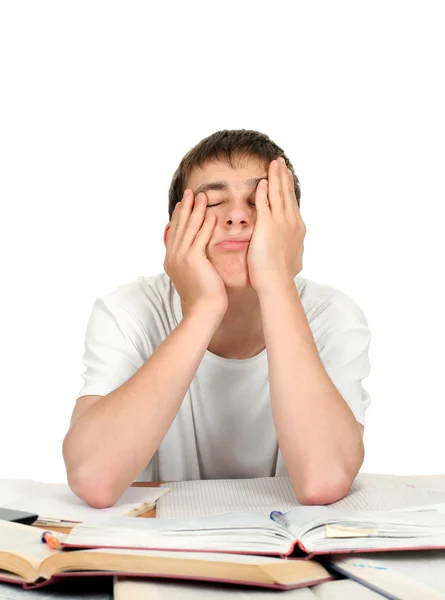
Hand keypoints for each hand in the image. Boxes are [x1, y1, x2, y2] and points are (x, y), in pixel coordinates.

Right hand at [164, 189, 227, 318]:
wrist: (202, 310)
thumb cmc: (202, 297)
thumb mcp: (192, 276)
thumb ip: (191, 263)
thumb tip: (196, 255)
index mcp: (171, 260)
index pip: (174, 233)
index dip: (178, 217)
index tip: (182, 204)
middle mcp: (173, 257)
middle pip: (179, 227)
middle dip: (185, 208)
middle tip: (190, 192)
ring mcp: (181, 258)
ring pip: (189, 229)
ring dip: (196, 211)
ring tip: (202, 196)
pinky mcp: (193, 259)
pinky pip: (200, 237)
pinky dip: (205, 224)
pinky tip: (211, 214)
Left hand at [247, 157, 305, 293]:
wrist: (277, 282)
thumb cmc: (281, 276)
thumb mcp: (292, 258)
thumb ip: (291, 249)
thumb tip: (295, 252)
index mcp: (297, 228)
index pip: (291, 202)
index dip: (288, 188)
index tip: (286, 176)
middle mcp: (292, 222)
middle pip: (286, 193)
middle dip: (283, 176)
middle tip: (280, 163)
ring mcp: (280, 222)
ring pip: (278, 193)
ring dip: (275, 177)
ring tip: (273, 164)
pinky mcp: (267, 225)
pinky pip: (265, 203)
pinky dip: (263, 191)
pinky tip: (261, 182)